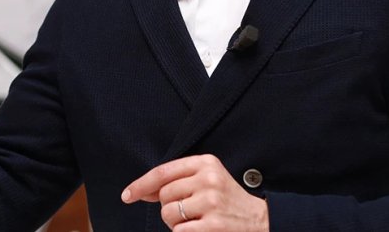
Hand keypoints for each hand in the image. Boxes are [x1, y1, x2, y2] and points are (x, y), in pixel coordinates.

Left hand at [122, 154, 268, 230]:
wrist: (261, 222)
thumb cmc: (228, 202)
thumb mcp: (209, 180)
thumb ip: (179, 181)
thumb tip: (143, 190)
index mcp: (206, 163)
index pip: (163, 172)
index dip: (141, 184)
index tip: (128, 195)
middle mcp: (209, 179)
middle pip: (163, 195)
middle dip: (169, 207)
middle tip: (190, 211)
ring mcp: (211, 202)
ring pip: (168, 214)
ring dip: (176, 223)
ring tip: (197, 221)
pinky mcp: (212, 226)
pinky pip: (178, 231)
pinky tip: (200, 230)